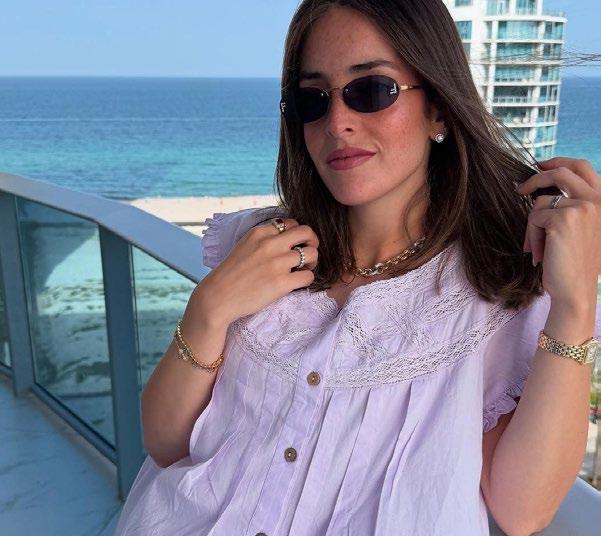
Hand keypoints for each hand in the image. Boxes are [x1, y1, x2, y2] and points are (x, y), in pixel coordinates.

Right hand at [194, 218, 319, 324]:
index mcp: (260, 232)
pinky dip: (307, 279)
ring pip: (312, 254)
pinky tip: (297, 283)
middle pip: (306, 232)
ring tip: (303, 270)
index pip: (291, 223)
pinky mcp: (281, 283)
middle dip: (312, 242)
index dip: (297, 234)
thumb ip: (263, 239)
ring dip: (311, 262)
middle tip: (308, 253)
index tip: (295, 244)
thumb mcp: (244, 245)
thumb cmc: (230, 275)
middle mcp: (270, 244)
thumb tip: (285, 239)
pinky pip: (308, 276)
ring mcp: (277, 263)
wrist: (217, 297)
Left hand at [515, 157, 600, 307]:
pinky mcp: (563, 218)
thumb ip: (571, 206)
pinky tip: (539, 253)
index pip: (582, 167)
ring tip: (538, 248)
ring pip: (540, 202)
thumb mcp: (578, 229)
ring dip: (532, 226)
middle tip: (519, 189)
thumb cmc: (572, 264)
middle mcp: (596, 200)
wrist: (575, 290)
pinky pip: (534, 217)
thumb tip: (541, 188)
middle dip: (535, 178)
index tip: (540, 165)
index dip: (559, 161)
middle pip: (561, 172)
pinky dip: (531, 235)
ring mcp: (581, 207)